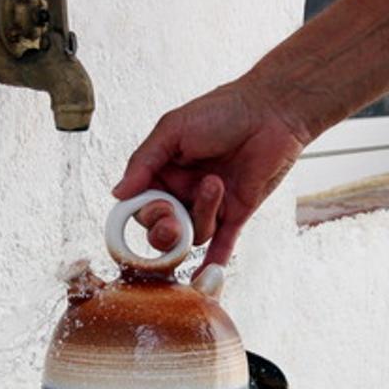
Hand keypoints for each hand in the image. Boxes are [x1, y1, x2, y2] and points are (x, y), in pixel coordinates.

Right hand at [112, 80, 311, 272]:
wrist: (271, 110)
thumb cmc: (222, 111)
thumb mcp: (173, 129)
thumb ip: (144, 162)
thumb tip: (117, 194)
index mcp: (164, 171)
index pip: (141, 206)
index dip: (144, 213)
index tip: (154, 206)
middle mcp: (184, 191)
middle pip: (163, 229)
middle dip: (166, 228)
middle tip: (174, 218)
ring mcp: (211, 205)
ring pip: (194, 233)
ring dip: (202, 213)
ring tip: (216, 183)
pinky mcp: (237, 212)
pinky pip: (222, 244)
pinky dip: (212, 261)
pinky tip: (204, 277)